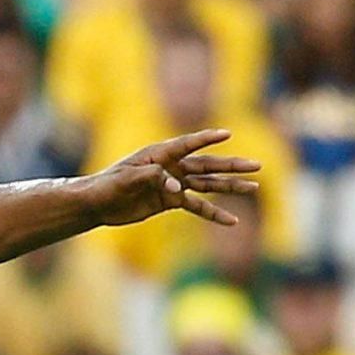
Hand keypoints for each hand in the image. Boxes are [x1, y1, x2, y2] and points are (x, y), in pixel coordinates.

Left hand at [88, 130, 260, 228]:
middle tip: (257, 165)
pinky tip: (232, 220)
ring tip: (254, 187)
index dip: (206, 139)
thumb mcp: (125, 179)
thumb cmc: (106, 185)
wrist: (97, 204)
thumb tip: (176, 186)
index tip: (227, 134)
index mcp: (159, 154)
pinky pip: (197, 206)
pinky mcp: (171, 201)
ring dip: (231, 186)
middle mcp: (172, 166)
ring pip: (208, 184)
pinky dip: (214, 213)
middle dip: (232, 165)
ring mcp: (174, 183)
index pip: (188, 144)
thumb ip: (150, 178)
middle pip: (207, 165)